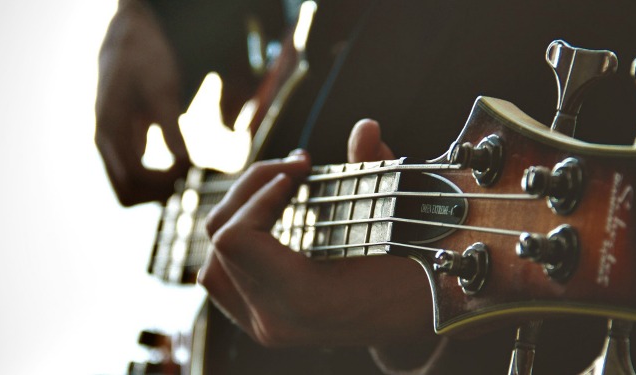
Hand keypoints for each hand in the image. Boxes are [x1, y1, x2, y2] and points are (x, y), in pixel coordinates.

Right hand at [95, 0, 189, 205]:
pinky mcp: (122, 145)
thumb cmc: (146, 61)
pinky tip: (181, 164)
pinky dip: (157, 179)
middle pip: (127, 194)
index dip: (166, 180)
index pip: (135, 178)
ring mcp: (110, 146)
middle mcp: (104, 144)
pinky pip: (135, 177)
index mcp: (110, 131)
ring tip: (186, 168)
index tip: (191, 164)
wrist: (128, 42)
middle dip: (160, 190)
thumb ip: (171, 127)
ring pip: (129, 190)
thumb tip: (185, 163)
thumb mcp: (163, 90)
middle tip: (190, 170)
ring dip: (158, 188)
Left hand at [198, 119, 436, 347]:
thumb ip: (377, 173)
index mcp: (305, 300)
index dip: (259, 192)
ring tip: (280, 191)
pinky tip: (270, 220)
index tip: (299, 170)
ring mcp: (266, 326)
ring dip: (240, 216)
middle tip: (296, 167)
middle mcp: (276, 320)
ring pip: (212, 263)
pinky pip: (223, 280)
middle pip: (221, 240)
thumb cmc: (419, 272)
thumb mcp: (403, 222)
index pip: (236, 239)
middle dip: (253, 190)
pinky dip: (236, 245)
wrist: (423, 318)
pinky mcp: (263, 323)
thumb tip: (364, 128)